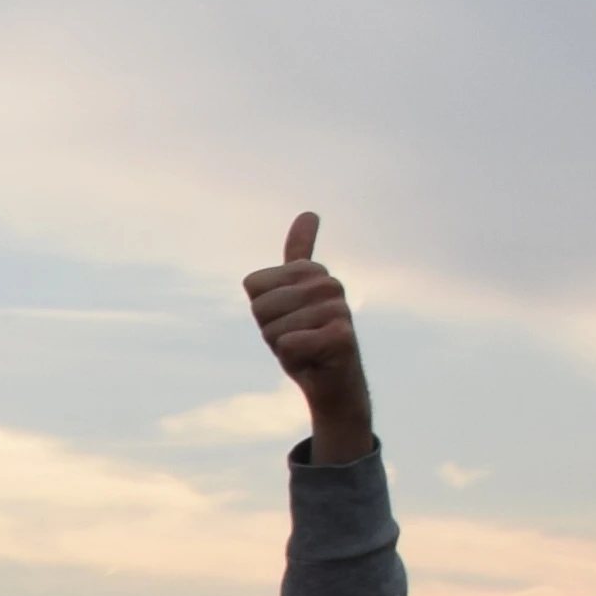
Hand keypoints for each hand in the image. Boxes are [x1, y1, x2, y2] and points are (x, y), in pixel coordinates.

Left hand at [244, 214, 368, 457]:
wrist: (332, 383)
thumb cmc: (305, 340)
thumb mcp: (287, 297)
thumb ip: (296, 256)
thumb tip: (309, 212)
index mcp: (312, 272)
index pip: (254, 286)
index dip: (261, 310)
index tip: (285, 319)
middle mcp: (329, 285)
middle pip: (261, 307)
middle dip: (270, 331)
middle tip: (296, 337)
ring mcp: (339, 310)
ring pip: (275, 329)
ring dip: (282, 347)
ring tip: (306, 348)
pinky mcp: (342, 337)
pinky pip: (290, 344)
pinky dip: (293, 358)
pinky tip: (314, 359)